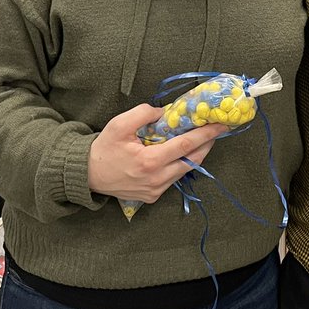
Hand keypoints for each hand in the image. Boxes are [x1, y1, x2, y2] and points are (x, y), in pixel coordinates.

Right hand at [87, 103, 228, 203]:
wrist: (87, 174)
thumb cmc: (104, 148)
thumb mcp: (119, 124)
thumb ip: (143, 113)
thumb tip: (165, 112)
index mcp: (149, 161)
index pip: (186, 145)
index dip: (206, 134)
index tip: (221, 125)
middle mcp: (156, 179)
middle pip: (192, 161)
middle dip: (207, 144)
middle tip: (216, 130)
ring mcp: (155, 190)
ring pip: (185, 171)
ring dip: (195, 155)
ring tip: (202, 139)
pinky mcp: (152, 196)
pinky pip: (173, 179)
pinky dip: (181, 165)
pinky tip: (181, 153)